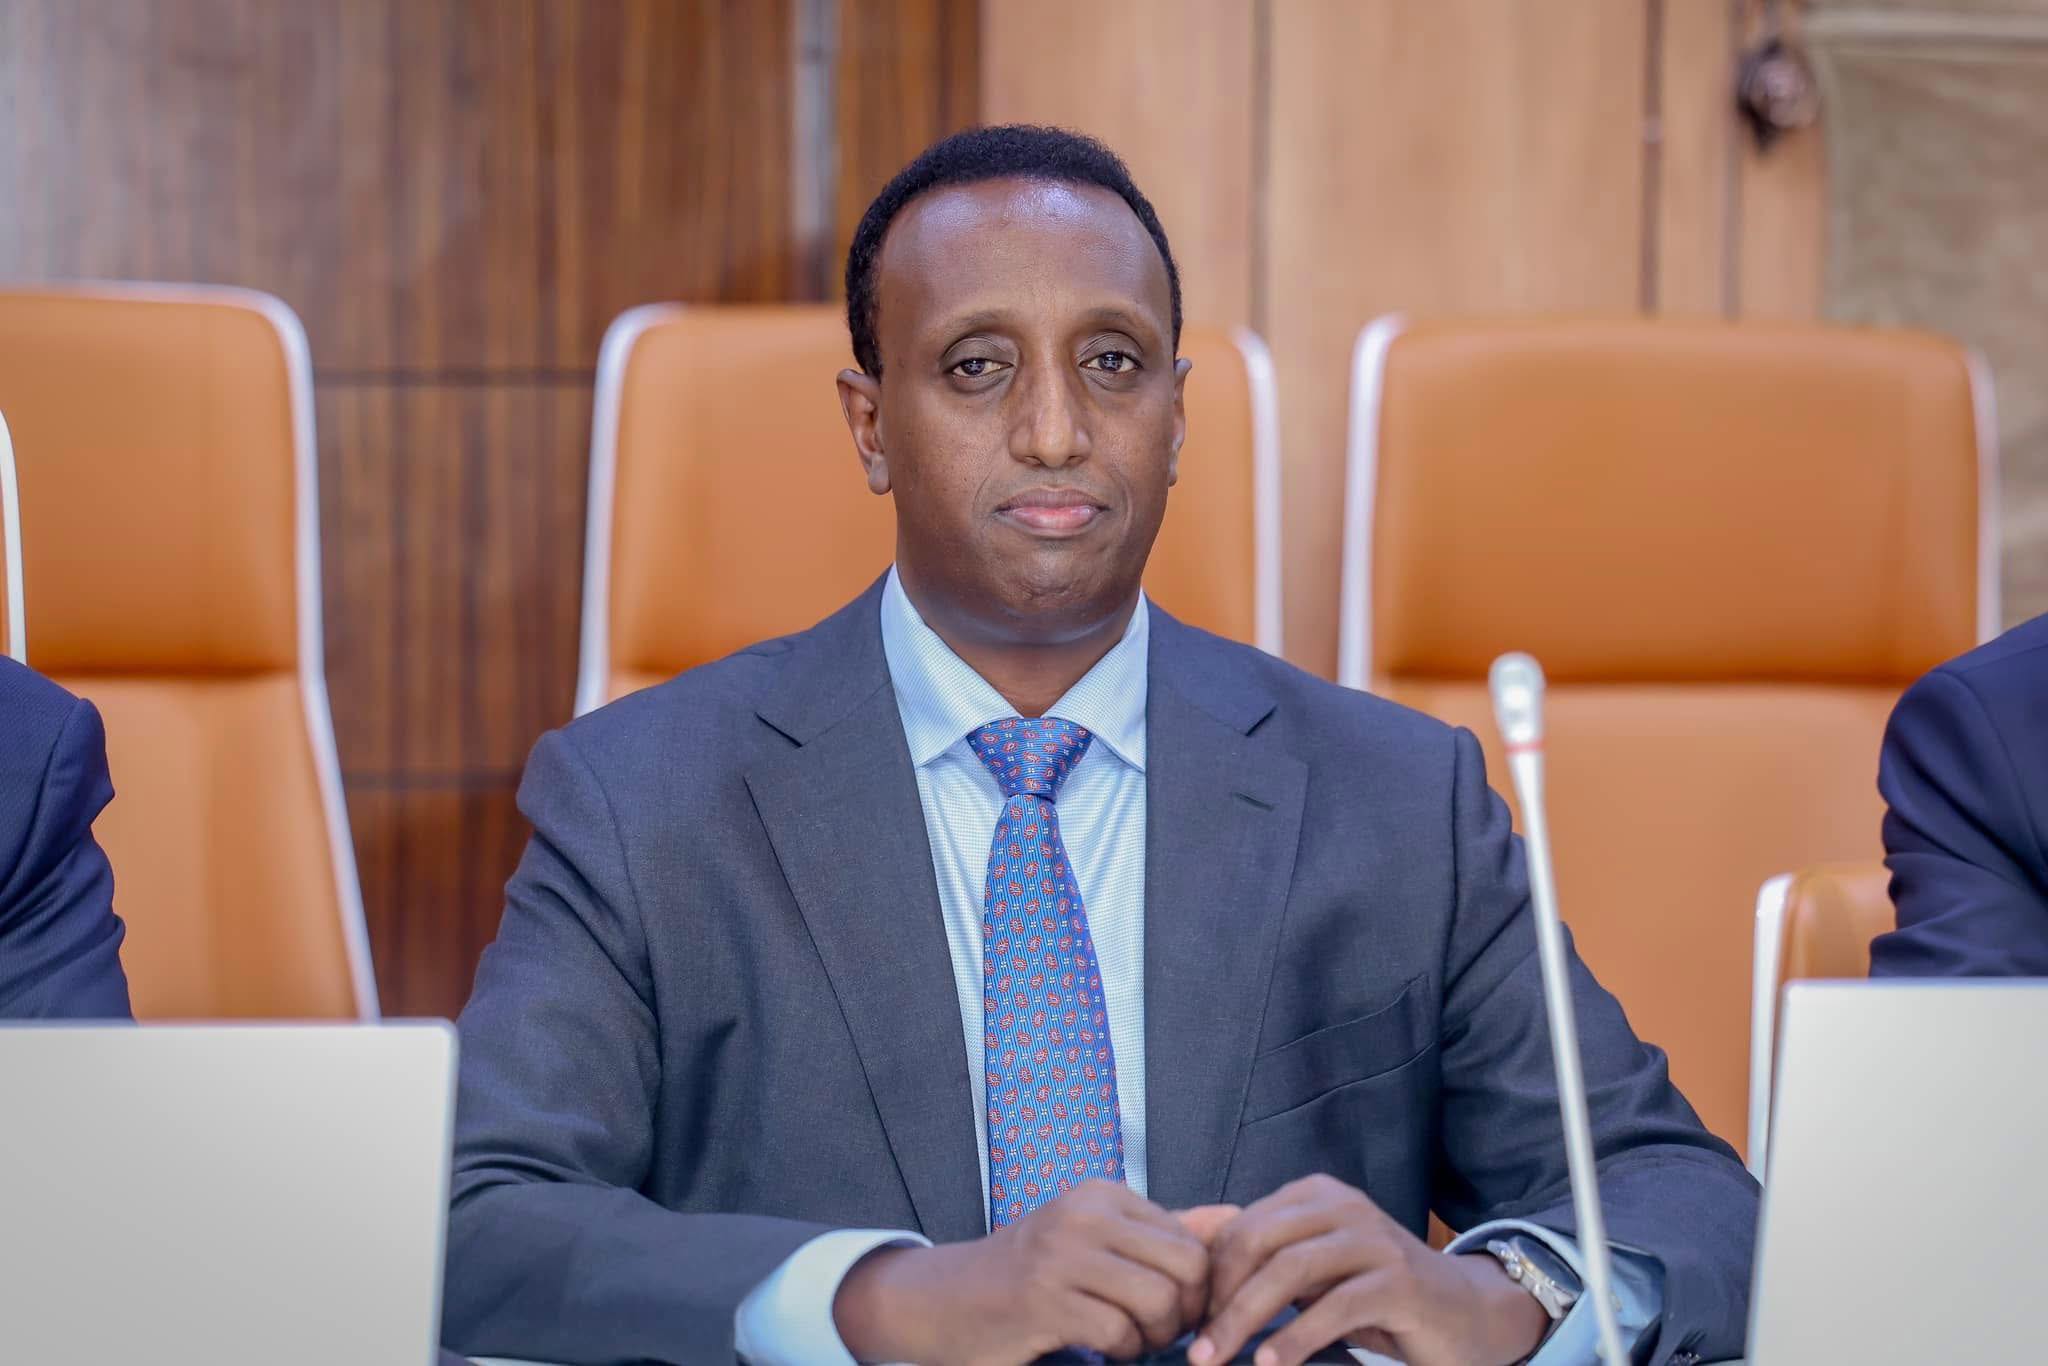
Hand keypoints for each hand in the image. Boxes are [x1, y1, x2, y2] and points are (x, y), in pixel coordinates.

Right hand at [834, 1179, 1211, 1364]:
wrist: (947, 1299)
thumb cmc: (1032, 1273)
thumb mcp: (1098, 1238)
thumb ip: (1165, 1229)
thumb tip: (1235, 1218)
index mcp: (1103, 1195)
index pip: (1193, 1240)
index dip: (1198, 1288)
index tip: (1174, 1309)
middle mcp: (1083, 1214)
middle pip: (1187, 1268)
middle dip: (1186, 1313)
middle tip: (1161, 1331)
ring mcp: (1060, 1254)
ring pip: (1158, 1300)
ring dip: (1154, 1337)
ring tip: (1132, 1340)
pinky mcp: (1042, 1299)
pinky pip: (1117, 1332)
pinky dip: (1121, 1352)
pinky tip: (1103, 1348)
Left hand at [1190, 1174, 1547, 1365]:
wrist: (1467, 1313)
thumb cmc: (1379, 1298)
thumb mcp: (1319, 1275)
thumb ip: (1270, 1268)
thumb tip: (1196, 1288)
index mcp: (1315, 1195)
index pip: (1240, 1227)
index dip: (1209, 1276)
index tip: (1189, 1320)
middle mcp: (1342, 1205)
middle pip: (1257, 1243)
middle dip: (1218, 1299)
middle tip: (1196, 1349)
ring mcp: (1372, 1239)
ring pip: (1288, 1271)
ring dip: (1243, 1320)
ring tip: (1215, 1359)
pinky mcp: (1398, 1280)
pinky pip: (1333, 1306)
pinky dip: (1294, 1337)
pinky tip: (1269, 1363)